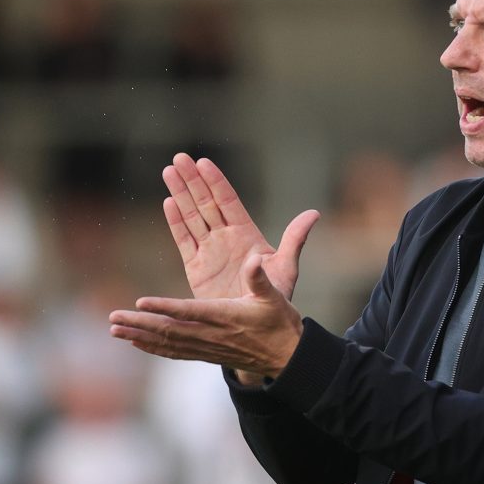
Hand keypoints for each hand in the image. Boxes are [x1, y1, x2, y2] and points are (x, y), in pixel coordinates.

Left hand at [109, 255, 302, 379]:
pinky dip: (152, 347)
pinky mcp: (205, 354)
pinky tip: (135, 343)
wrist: (286, 356)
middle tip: (112, 318)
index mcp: (225, 316)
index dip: (165, 307)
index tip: (141, 301)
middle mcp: (211, 334)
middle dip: (139, 323)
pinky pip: (174, 352)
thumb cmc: (280, 322)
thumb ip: (260, 278)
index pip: (189, 312)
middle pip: (169, 329)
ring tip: (114, 329)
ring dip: (139, 335)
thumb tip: (254, 260)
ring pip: (166, 342)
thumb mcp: (274, 296)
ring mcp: (206, 347)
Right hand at [162, 153, 319, 300]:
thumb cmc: (275, 297)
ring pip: (192, 217)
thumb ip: (295, 239)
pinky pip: (184, 240)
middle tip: (180, 157)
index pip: (228, 202)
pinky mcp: (196, 268)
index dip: (217, 182)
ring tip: (169, 170)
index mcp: (247, 234)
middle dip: (193, 180)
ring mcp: (210, 251)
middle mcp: (226, 238)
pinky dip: (176, 222)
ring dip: (180, 194)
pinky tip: (169, 202)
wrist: (257, 325)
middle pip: (206, 203)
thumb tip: (314, 213)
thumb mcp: (286, 266)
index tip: (204, 162)